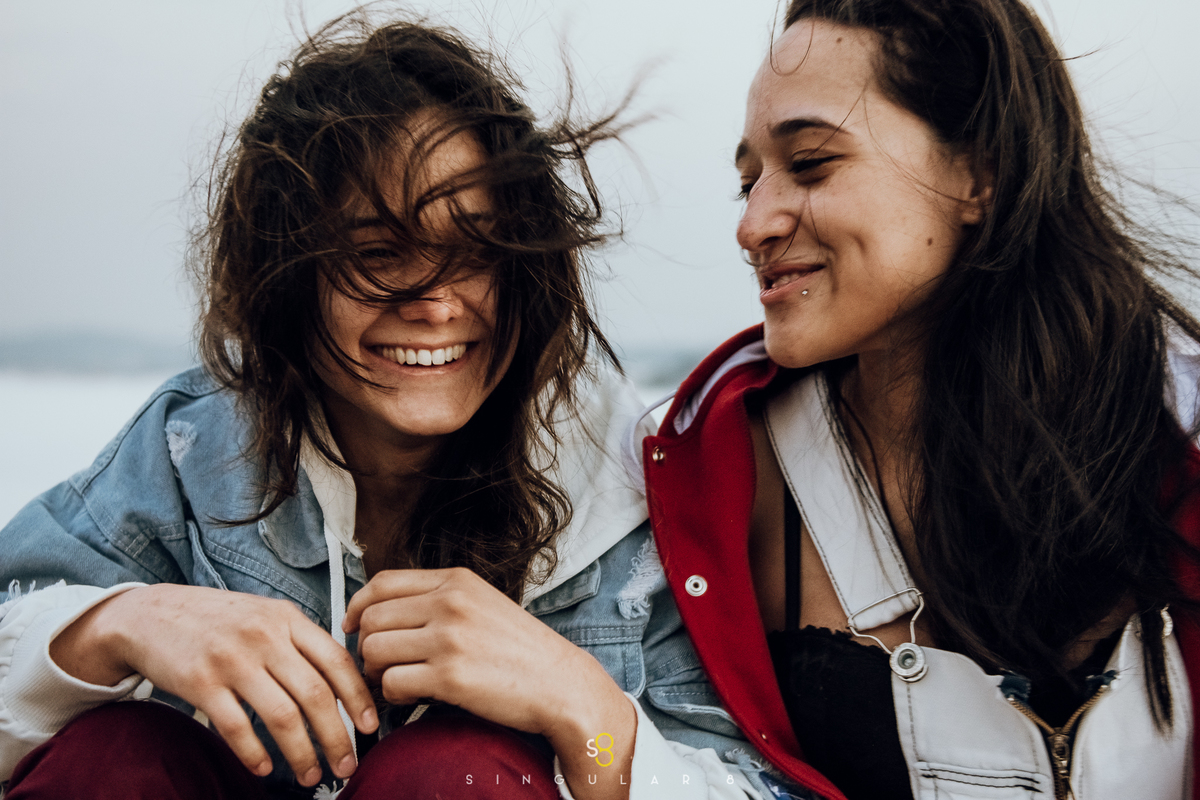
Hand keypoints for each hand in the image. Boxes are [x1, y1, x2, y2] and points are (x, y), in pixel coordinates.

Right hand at [50, 584, 378, 786]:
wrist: (151, 614)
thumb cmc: (218, 620)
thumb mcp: (266, 615)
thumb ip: (301, 641)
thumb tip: (343, 682)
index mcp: (287, 618)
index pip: (336, 660)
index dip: (358, 697)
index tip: (370, 726)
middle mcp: (264, 636)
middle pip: (315, 694)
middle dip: (337, 737)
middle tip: (346, 765)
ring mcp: (232, 659)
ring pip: (282, 716)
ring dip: (302, 754)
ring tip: (311, 776)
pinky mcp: (200, 683)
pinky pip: (237, 727)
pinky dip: (254, 754)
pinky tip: (264, 768)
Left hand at [343, 567, 635, 799]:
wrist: (560, 683)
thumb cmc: (521, 650)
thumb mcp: (482, 604)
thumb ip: (438, 600)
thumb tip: (383, 612)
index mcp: (457, 581)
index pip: (383, 582)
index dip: (357, 604)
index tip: (350, 623)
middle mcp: (450, 603)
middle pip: (372, 618)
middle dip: (367, 646)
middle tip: (380, 665)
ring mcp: (449, 638)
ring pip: (374, 650)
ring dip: (377, 672)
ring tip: (399, 682)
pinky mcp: (450, 677)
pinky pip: (391, 683)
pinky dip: (393, 696)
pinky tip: (413, 697)